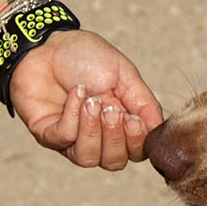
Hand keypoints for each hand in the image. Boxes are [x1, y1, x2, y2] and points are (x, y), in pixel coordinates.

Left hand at [9, 29, 163, 169]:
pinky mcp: (47, 133)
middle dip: (115, 138)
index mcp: (119, 124)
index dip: (137, 142)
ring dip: (93, 131)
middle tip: (111, 110)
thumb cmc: (86, 56)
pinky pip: (63, 139)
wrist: (47, 44)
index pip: (136, 152)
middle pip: (114, 162)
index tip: (134, 119)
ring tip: (92, 102)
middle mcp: (97, 136)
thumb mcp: (124, 74)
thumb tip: (159, 129)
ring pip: (88, 158)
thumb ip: (144, 102)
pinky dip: (72, 117)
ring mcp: (71, 138)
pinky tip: (75, 93)